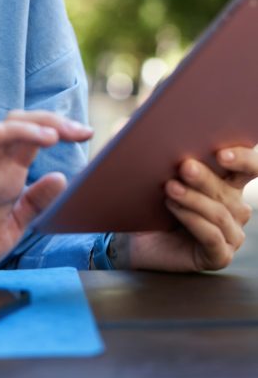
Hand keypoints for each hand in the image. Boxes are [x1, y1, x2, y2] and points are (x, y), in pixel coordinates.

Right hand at [0, 110, 91, 283]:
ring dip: (23, 129)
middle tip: (78, 131)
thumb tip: (62, 177)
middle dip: (50, 121)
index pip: (34, 138)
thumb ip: (36, 203)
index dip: (60, 129)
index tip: (87, 133)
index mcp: (8, 174)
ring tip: (51, 136)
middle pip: (18, 126)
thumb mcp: (16, 225)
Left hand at [125, 145, 257, 271]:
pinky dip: (192, 220)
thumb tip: (132, 120)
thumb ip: (149, 142)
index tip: (221, 153)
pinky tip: (174, 208)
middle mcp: (236, 207)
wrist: (134, 237)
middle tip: (184, 166)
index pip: (251, 166)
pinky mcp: (219, 256)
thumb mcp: (150, 167)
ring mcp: (230, 234)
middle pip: (228, 190)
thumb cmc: (149, 198)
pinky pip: (212, 237)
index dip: (243, 158)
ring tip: (169, 187)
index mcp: (229, 182)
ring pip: (219, 213)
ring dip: (193, 199)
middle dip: (206, 177)